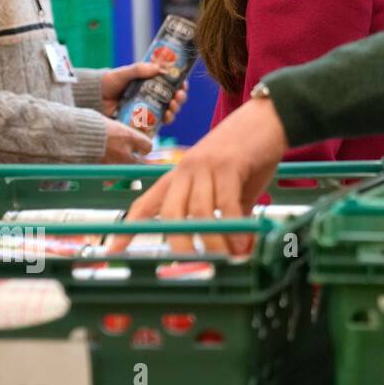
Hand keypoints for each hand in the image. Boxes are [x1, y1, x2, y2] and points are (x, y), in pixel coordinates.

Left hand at [101, 61, 189, 123]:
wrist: (92, 98)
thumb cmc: (108, 83)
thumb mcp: (124, 73)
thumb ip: (139, 69)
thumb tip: (158, 68)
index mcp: (149, 84)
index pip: (170, 84)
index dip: (180, 84)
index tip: (183, 83)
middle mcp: (151, 97)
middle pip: (173, 99)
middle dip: (180, 98)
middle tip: (178, 96)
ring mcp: (147, 110)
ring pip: (168, 112)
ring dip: (175, 110)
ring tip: (172, 107)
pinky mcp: (141, 122)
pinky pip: (157, 124)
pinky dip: (164, 121)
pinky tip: (166, 117)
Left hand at [112, 96, 288, 255]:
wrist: (270, 117)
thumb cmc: (250, 153)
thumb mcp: (233, 186)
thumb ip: (229, 215)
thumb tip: (237, 251)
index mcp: (179, 174)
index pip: (146, 203)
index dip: (129, 229)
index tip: (113, 251)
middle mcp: (186, 169)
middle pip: (170, 213)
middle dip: (179, 244)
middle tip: (192, 267)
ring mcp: (206, 166)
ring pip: (198, 212)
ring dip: (211, 241)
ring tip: (224, 260)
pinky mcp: (229, 165)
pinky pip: (226, 204)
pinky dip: (233, 227)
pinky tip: (242, 243)